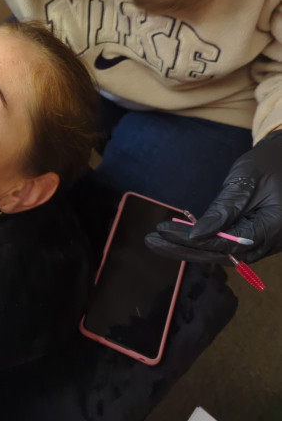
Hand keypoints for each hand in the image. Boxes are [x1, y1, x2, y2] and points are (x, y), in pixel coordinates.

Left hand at [145, 130, 281, 263]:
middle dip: (184, 250)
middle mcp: (270, 243)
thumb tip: (197, 234)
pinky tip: (178, 239)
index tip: (163, 230)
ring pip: (222, 255)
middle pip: (221, 256)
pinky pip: (228, 248)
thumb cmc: (269, 164)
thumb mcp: (246, 181)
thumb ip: (224, 209)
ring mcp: (264, 244)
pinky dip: (203, 244)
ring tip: (158, 242)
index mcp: (272, 228)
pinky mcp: (255, 239)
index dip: (192, 240)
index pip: (225, 244)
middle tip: (151, 241)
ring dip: (189, 249)